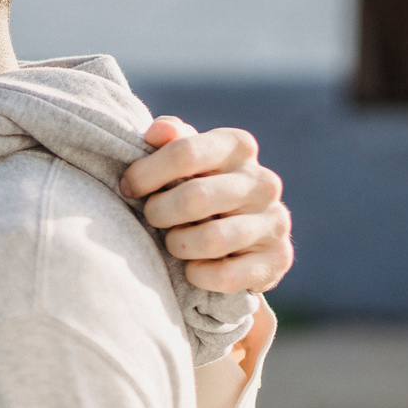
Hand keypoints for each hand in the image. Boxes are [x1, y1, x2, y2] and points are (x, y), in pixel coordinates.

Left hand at [120, 117, 291, 294]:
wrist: (238, 239)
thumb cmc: (196, 188)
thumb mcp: (183, 159)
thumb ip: (169, 139)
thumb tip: (159, 131)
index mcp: (237, 147)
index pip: (185, 151)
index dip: (145, 173)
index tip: (128, 187)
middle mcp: (263, 181)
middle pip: (194, 197)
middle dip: (159, 212)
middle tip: (151, 218)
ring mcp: (276, 222)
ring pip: (211, 239)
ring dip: (178, 244)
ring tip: (174, 242)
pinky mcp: (279, 259)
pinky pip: (226, 275)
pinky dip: (198, 275)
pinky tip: (193, 268)